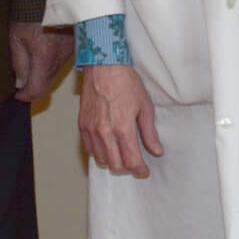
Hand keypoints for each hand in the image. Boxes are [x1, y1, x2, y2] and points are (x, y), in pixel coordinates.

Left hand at [10, 22, 74, 102]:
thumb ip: (18, 63)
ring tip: (30, 60)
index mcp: (45, 57)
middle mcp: (60, 58)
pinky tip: (43, 49)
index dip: (26, 96)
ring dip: (42, 72)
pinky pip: (61, 60)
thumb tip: (20, 83)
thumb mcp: (16, 37)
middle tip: (20, 81)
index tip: (17, 95)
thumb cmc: (30, 13)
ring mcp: (70, 52)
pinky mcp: (75, 45)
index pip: (38, 88)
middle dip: (33, 84)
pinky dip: (51, 61)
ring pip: (54, 71)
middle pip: (47, 82)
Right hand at [79, 63, 162, 178]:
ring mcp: (91, 130)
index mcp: (123, 129)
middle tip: (135, 163)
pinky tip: (107, 147)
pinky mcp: (82, 126)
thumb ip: (149, 132)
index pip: (131, 161)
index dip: (139, 170)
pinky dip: (99, 153)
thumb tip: (156, 151)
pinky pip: (89, 149)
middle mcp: (105, 133)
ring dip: (113, 161)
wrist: (104, 67)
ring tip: (122, 154)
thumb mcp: (145, 106)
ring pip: (101, 160)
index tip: (144, 171)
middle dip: (127, 168)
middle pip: (115, 165)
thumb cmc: (127, 84)